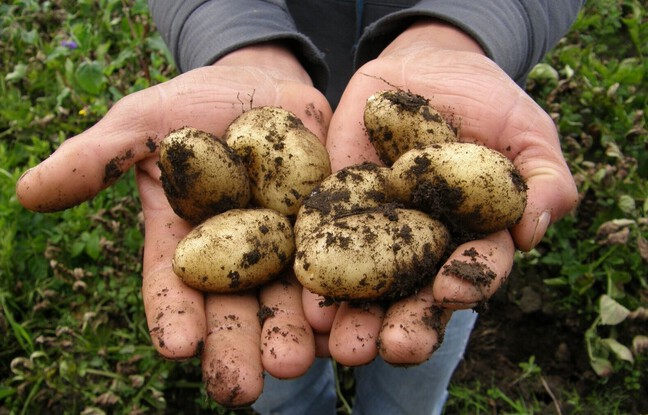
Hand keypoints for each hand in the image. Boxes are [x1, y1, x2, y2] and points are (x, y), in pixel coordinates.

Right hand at [16, 44, 331, 406]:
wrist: (263, 85)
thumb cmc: (193, 106)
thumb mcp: (142, 123)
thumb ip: (96, 158)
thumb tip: (28, 192)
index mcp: (186, 243)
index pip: (174, 288)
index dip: (173, 316)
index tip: (176, 347)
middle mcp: (237, 257)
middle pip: (236, 309)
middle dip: (238, 347)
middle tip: (243, 387)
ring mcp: (287, 246)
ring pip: (290, 300)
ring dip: (295, 334)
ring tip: (299, 364)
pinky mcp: (331, 228)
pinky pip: (339, 264)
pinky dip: (343, 294)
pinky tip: (345, 322)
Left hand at [303, 21, 578, 364]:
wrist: (427, 67)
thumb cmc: (488, 102)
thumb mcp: (527, 132)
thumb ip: (544, 180)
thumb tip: (533, 231)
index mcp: (472, 240)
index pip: (474, 272)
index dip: (466, 282)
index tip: (450, 290)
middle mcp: (423, 248)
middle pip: (415, 296)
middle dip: (405, 325)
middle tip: (390, 348)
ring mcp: (376, 232)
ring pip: (366, 286)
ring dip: (354, 317)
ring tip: (341, 344)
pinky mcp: (336, 208)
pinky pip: (322, 242)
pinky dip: (314, 271)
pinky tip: (303, 298)